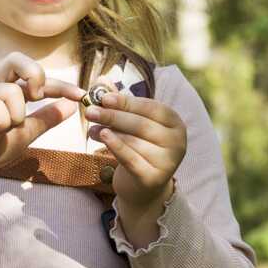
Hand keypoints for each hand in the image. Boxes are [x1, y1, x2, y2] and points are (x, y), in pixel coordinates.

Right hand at [0, 52, 84, 188]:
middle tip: (37, 98)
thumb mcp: (26, 133)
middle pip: (16, 59)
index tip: (79, 96)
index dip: (60, 84)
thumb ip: (46, 119)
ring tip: (5, 132)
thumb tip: (72, 106)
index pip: (36, 76)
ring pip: (11, 92)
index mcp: (6, 89)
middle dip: (35, 75)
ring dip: (16, 117)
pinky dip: (2, 125)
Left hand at [84, 88, 185, 216]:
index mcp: (176, 124)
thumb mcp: (132, 124)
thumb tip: (101, 79)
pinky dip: (115, 147)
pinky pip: (130, 159)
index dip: (127, 102)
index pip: (151, 108)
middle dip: (113, 116)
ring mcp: (168, 162)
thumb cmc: (138, 148)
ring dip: (109, 132)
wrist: (142, 188)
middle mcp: (177, 142)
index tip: (103, 98)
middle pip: (141, 125)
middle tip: (90, 111)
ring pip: (134, 141)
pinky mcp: (153, 178)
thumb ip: (120, 102)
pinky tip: (102, 137)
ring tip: (91, 128)